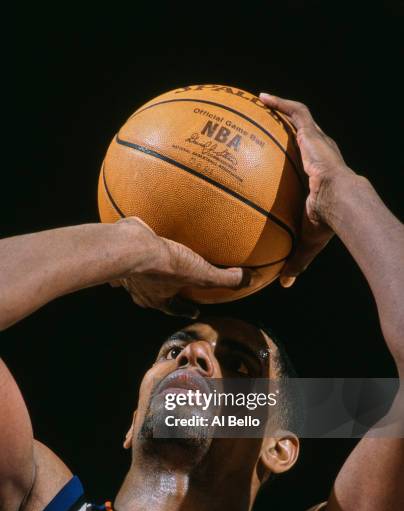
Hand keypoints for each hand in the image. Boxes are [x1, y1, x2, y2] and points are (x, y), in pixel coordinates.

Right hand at [112, 218, 247, 316]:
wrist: (131, 247)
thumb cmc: (164, 265)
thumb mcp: (202, 274)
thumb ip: (226, 280)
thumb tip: (250, 280)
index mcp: (158, 298)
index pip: (174, 308)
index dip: (185, 310)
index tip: (194, 311)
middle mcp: (141, 288)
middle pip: (154, 295)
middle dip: (163, 291)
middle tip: (172, 285)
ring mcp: (129, 269)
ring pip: (138, 274)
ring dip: (146, 269)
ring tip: (155, 258)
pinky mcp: (122, 248)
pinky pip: (126, 248)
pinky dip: (132, 244)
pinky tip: (136, 234)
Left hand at [259, 93, 355, 286]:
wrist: (340, 201)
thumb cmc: (326, 222)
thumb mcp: (307, 241)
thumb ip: (295, 260)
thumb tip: (284, 286)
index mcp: (319, 177)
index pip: (307, 164)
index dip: (295, 158)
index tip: (282, 158)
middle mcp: (319, 156)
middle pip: (303, 137)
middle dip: (287, 129)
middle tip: (268, 125)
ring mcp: (318, 143)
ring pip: (299, 119)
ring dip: (282, 109)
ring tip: (260, 102)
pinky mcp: (314, 134)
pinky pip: (296, 112)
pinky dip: (280, 104)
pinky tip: (262, 98)